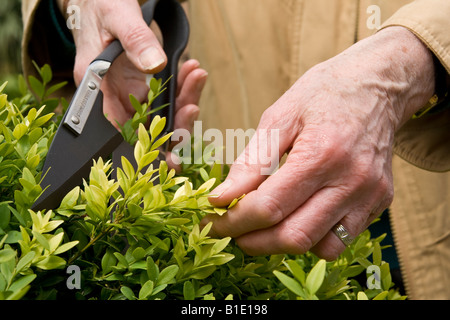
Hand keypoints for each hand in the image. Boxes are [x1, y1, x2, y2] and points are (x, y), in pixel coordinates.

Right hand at [60, 0, 206, 129]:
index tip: (173, 141)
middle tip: (192, 107)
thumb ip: (135, 40)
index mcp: (97, 86)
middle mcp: (113, 95)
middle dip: (173, 122)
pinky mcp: (141, 84)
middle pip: (146, 125)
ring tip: (196, 75)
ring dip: (182, 100)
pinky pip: (164, 95)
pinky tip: (191, 71)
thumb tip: (156, 65)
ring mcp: (128, 91)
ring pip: (160, 112)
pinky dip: (181, 86)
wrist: (96, 1)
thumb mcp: (118, 17)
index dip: (148, 140)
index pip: (121, 127)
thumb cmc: (100, 6)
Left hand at [204, 26, 435, 259]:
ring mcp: (370, 196)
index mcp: (321, 154)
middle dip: (253, 242)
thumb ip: (251, 162)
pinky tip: (298, 217)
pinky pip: (341, 240)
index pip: (269, 207)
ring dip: (283, 245)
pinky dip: (312, 240)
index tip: (213, 224)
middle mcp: (351, 181)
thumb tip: (222, 198)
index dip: (234, 223)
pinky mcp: (380, 202)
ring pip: (320, 248)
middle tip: (232, 231)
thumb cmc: (323, 93)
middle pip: (294, 237)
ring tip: (263, 226)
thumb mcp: (279, 117)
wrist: (377, 84)